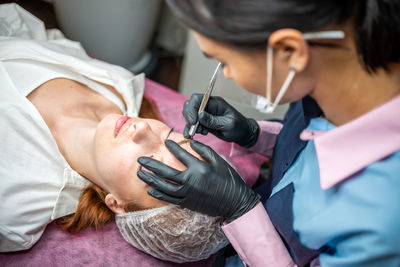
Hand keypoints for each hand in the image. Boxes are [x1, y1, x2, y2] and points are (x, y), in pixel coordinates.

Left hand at [137, 139, 259, 221]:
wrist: (234, 202)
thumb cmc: (228, 180)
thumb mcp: (219, 161)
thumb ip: (204, 150)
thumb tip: (191, 142)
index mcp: (199, 168)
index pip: (181, 154)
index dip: (172, 147)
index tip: (165, 142)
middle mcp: (190, 180)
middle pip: (166, 171)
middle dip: (151, 165)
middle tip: (140, 159)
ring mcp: (188, 193)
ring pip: (164, 186)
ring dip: (151, 179)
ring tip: (140, 173)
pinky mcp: (188, 202)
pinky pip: (170, 199)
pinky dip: (159, 194)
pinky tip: (151, 190)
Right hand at [183, 94, 259, 147]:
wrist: (243, 134)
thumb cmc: (239, 127)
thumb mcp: (228, 124)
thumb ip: (213, 120)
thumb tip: (200, 115)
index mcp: (215, 102)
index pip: (197, 99)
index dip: (192, 109)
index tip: (193, 121)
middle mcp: (208, 106)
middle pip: (190, 105)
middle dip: (189, 117)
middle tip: (194, 128)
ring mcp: (205, 114)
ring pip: (189, 115)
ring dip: (191, 125)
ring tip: (201, 132)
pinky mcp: (204, 122)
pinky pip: (192, 124)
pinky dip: (190, 129)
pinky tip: (194, 135)